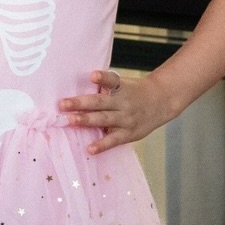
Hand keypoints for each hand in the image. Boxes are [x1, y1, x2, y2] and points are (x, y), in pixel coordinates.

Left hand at [57, 69, 180, 153]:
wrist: (161, 101)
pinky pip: (113, 140)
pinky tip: (90, 148)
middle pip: (100, 102)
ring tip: (70, 121)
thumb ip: (105, 88)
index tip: (92, 76)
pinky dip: (101, 145)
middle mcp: (123, 102)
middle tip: (62, 104)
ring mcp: (126, 119)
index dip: (103, 78)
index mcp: (121, 87)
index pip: (112, 81)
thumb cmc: (134, 92)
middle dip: (80, 103)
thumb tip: (77, 87)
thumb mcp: (124, 85)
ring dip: (86, 120)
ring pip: (104, 120)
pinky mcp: (129, 133)